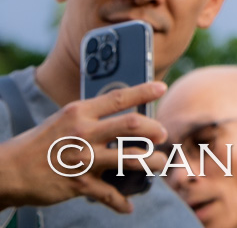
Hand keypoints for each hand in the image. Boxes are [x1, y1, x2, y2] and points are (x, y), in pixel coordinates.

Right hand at [0, 81, 167, 213]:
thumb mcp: (64, 119)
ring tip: (158, 163)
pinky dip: (121, 202)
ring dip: (149, 162)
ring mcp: (83, 159)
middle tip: (162, 133)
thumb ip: (90, 116)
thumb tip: (120, 115)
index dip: (143, 91)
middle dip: (153, 129)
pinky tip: (128, 207)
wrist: (12, 169)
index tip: (161, 88)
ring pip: (128, 159)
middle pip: (131, 126)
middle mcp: (84, 132)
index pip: (118, 97)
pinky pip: (108, 194)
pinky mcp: (79, 184)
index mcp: (80, 111)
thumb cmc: (40, 142)